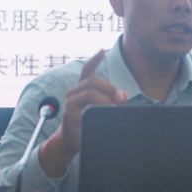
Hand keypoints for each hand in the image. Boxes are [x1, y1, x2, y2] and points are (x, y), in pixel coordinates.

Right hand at [39, 50, 127, 177]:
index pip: (87, 69)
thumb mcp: (101, 108)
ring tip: (112, 109)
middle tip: (121, 99)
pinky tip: (103, 115)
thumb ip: (113, 100)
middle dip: (110, 88)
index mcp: (82, 88)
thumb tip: (123, 96)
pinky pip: (86, 108)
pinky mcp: (68, 115)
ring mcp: (70, 103)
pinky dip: (98, 110)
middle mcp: (74, 92)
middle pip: (93, 81)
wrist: (71, 141)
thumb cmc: (88, 121)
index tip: (101, 50)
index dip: (94, 59)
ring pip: (90, 93)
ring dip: (105, 100)